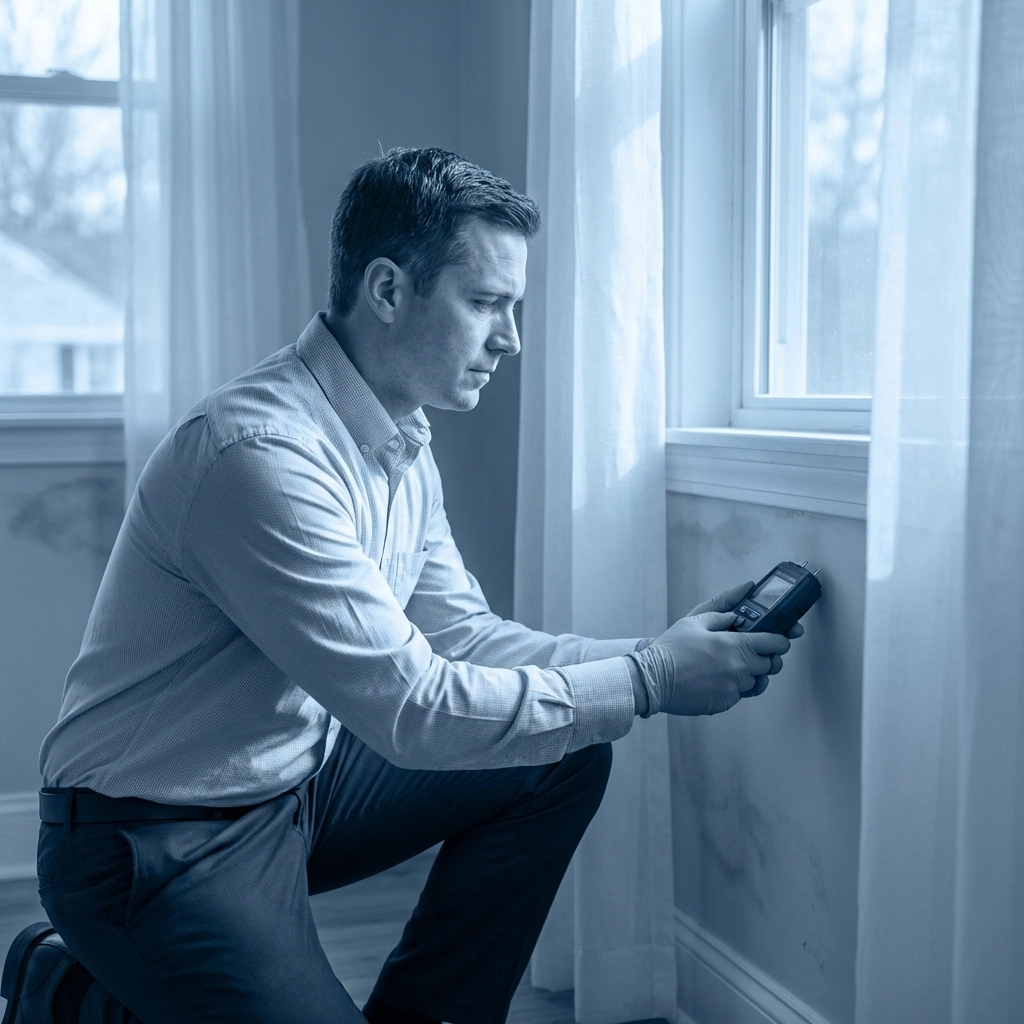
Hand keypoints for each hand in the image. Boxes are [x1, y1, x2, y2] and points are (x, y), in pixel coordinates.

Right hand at [681, 580, 804, 697]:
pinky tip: (717, 679)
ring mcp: (733, 688)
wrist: (653, 679)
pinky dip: (734, 687)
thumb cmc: (671, 649)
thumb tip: (737, 611)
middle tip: (751, 652)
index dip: (780, 640)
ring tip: (731, 666)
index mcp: (735, 645)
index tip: (778, 639)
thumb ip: (721, 614)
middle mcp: (740, 668)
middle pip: (771, 664)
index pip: (776, 643)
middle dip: (765, 657)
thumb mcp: (694, 621)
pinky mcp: (725, 703)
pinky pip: (740, 695)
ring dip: (750, 674)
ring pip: (757, 682)